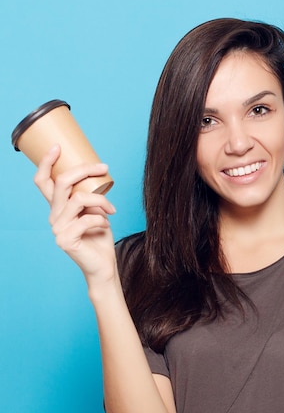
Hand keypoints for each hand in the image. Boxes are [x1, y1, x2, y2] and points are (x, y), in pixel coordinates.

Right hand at [34, 144, 117, 285]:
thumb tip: (95, 173)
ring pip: (78, 199)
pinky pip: (86, 219)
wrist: (103, 265)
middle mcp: (53, 216)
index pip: (43, 181)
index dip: (47, 163)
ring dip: (100, 200)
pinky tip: (106, 226)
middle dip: (84, 170)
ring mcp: (57, 229)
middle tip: (104, 168)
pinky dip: (101, 220)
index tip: (58, 147)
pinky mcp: (65, 240)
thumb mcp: (95, 210)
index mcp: (57, 207)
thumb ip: (89, 195)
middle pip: (62, 183)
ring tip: (112, 209)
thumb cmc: (99, 237)